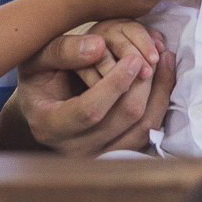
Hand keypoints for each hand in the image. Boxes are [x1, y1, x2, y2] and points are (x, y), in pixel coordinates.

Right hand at [14, 31, 177, 154]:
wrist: (42, 104)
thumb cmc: (39, 78)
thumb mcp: (37, 58)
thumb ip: (63, 50)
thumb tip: (99, 46)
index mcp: (50, 125)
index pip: (90, 110)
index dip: (115, 84)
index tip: (133, 58)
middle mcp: (74, 149)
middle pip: (122, 118)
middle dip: (142, 84)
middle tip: (152, 54)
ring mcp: (98, 155)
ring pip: (141, 129)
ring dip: (158, 92)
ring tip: (164, 59)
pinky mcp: (117, 153)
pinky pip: (148, 133)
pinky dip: (160, 103)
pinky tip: (163, 77)